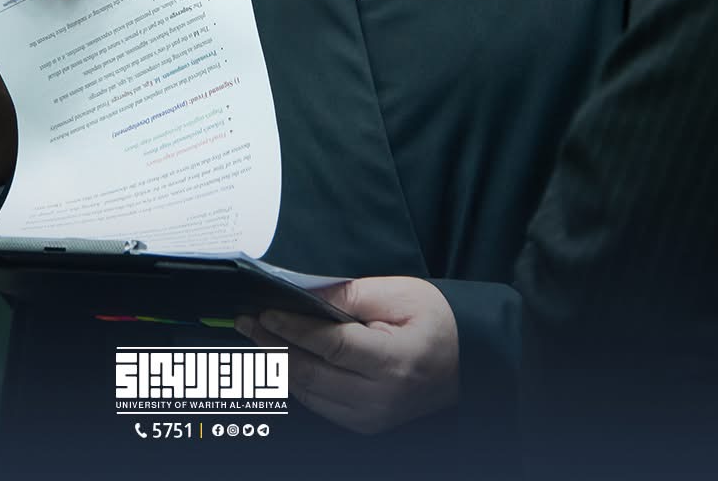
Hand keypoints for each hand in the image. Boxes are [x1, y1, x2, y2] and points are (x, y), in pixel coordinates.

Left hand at [238, 276, 459, 434]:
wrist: (469, 360)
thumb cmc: (438, 322)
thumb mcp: (401, 294)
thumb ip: (352, 295)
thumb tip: (305, 293)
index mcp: (394, 362)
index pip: (331, 346)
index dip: (293, 329)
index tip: (266, 313)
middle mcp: (381, 397)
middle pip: (311, 374)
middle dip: (274, 346)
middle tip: (248, 322)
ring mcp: (373, 417)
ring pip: (310, 394)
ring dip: (278, 365)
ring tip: (258, 337)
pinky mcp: (366, 424)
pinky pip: (320, 405)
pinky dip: (297, 382)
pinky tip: (282, 359)